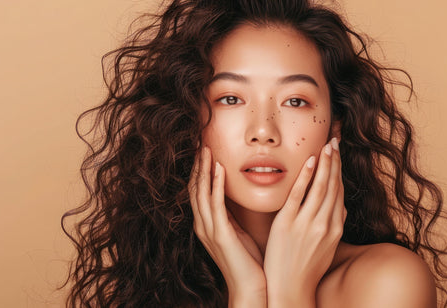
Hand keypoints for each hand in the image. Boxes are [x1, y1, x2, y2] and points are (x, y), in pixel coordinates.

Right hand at [188, 146, 266, 306]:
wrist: (251, 289)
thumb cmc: (249, 262)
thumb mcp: (238, 232)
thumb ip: (233, 215)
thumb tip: (238, 196)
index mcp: (207, 224)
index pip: (199, 191)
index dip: (200, 170)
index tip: (205, 150)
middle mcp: (203, 225)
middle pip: (195, 188)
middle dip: (197, 165)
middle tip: (200, 142)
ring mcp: (209, 230)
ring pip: (201, 193)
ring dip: (203, 170)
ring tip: (206, 149)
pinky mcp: (220, 235)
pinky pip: (215, 205)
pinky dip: (215, 185)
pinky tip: (218, 170)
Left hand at [263, 138, 345, 307]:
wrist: (291, 289)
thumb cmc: (307, 268)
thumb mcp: (328, 247)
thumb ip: (334, 226)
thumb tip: (341, 209)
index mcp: (335, 228)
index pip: (339, 192)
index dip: (339, 171)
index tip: (339, 153)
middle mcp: (325, 224)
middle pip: (333, 186)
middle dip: (335, 161)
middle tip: (334, 140)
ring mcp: (307, 224)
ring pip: (320, 187)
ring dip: (325, 164)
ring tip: (326, 145)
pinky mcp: (288, 225)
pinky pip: (298, 196)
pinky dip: (306, 178)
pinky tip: (309, 162)